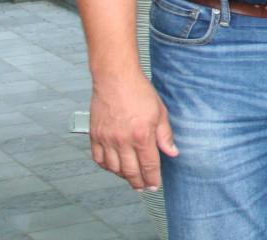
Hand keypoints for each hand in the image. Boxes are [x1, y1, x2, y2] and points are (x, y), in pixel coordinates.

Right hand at [88, 70, 176, 191]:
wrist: (115, 79)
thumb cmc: (139, 92)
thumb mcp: (160, 112)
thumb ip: (165, 135)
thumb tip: (172, 152)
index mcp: (142, 135)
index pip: (149, 164)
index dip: (152, 178)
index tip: (154, 186)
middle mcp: (122, 140)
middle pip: (130, 171)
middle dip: (138, 182)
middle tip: (142, 188)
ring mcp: (106, 139)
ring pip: (113, 168)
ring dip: (122, 176)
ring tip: (130, 177)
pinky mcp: (95, 135)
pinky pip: (98, 159)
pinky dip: (106, 166)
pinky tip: (113, 167)